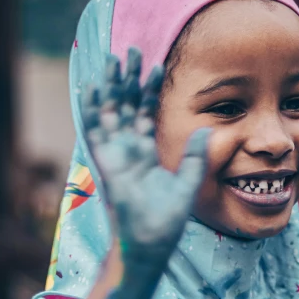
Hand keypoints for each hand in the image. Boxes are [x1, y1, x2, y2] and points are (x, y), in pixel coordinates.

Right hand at [82, 48, 210, 281]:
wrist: (148, 247)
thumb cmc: (165, 223)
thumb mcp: (187, 186)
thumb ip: (196, 158)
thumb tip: (206, 130)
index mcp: (145, 154)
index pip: (146, 114)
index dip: (148, 90)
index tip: (155, 65)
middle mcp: (127, 151)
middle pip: (125, 106)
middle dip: (127, 79)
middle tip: (131, 50)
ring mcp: (114, 156)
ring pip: (109, 113)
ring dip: (110, 86)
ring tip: (113, 59)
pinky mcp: (105, 164)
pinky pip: (95, 132)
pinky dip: (91, 110)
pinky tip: (91, 87)